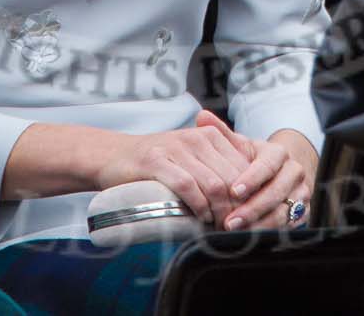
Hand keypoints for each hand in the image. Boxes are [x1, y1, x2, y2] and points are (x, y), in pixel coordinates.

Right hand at [94, 109, 258, 224]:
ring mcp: (176, 148)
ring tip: (218, 226)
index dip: (248, 195)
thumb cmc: (158, 162)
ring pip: (213, 184)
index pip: (242, 167)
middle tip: (234, 228)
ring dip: (219, 211)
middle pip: (231, 178)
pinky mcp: (157, 162)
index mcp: (210, 135)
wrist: (114, 156)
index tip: (246, 216)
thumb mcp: (192, 156)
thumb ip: (218, 166)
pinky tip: (200, 218)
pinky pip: (188, 186)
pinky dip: (198, 207)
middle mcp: (197, 138)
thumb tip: (247, 194)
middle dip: (236, 208)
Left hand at [220, 127, 317, 231]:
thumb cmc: (254, 160)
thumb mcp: (240, 146)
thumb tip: (201, 116)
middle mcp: (294, 173)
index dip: (251, 178)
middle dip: (252, 208)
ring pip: (283, 212)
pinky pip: (288, 227)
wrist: (282, 173)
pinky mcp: (303, 213)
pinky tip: (250, 239)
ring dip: (259, 225)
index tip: (233, 190)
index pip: (267, 165)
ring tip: (237, 233)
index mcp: (279, 154)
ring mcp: (301, 194)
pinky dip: (268, 233)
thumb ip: (221, 133)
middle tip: (230, 221)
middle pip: (276, 192)